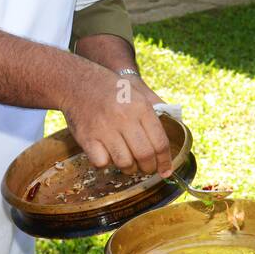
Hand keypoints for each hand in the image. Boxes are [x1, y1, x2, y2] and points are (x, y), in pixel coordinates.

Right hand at [61, 61, 172, 176]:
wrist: (77, 83)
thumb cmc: (111, 89)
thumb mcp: (138, 91)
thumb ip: (157, 106)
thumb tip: (176, 122)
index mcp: (140, 108)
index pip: (160, 142)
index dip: (165, 161)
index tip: (166, 170)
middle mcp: (124, 119)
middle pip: (145, 156)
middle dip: (149, 168)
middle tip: (147, 168)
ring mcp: (104, 129)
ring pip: (125, 163)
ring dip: (129, 168)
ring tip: (129, 163)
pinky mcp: (87, 138)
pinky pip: (102, 163)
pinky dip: (106, 163)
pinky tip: (108, 155)